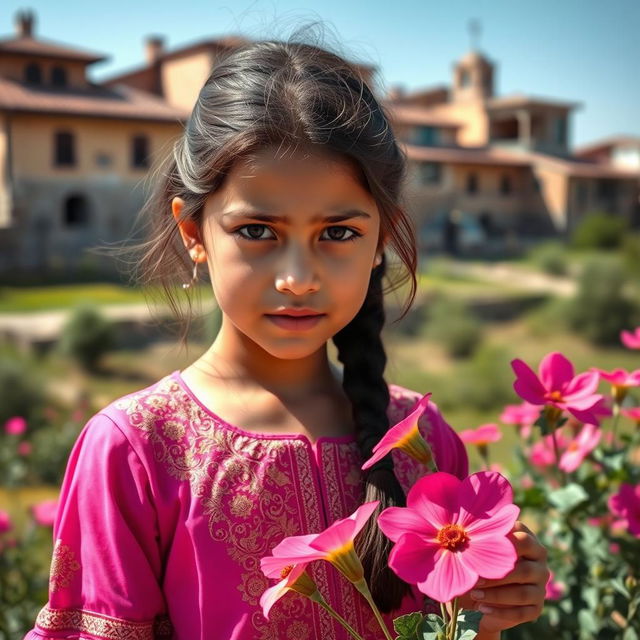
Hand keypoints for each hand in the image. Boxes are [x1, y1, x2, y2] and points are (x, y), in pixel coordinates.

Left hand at [458, 520, 549, 635]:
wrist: (483, 593)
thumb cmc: (480, 560)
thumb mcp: (479, 546)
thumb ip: (480, 538)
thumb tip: (462, 534)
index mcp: (528, 540)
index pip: (522, 539)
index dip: (502, 545)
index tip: (478, 549)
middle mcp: (539, 562)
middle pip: (524, 569)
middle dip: (498, 575)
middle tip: (475, 578)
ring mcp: (540, 586)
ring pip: (522, 593)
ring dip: (496, 595)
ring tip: (474, 594)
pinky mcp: (536, 608)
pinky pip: (521, 612)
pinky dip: (500, 611)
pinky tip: (481, 608)